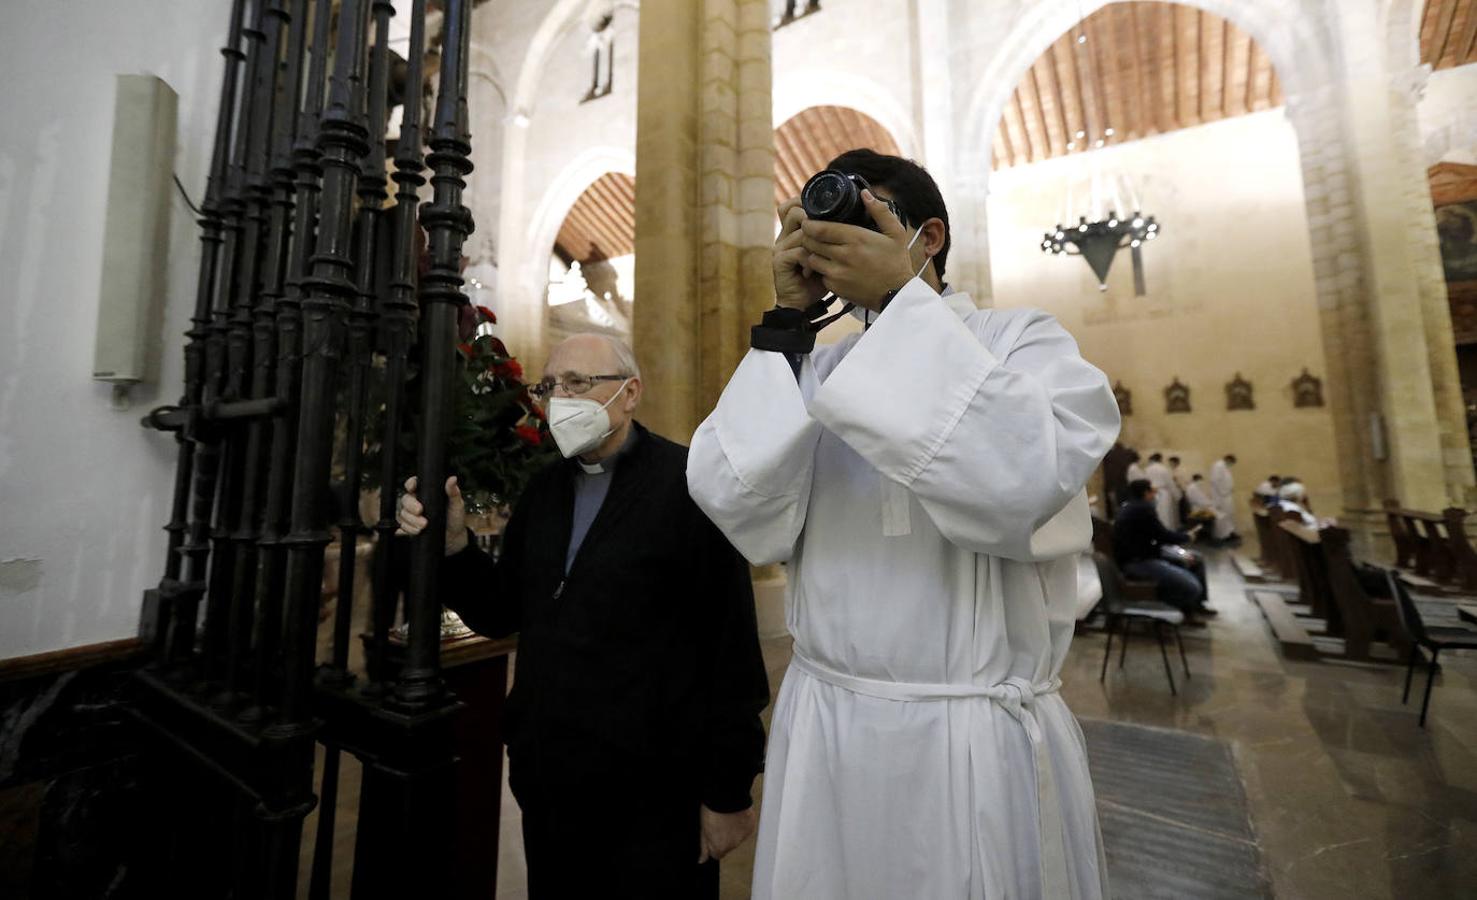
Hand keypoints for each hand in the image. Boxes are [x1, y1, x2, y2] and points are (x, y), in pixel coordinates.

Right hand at [396, 475, 467, 555]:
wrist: (454, 537)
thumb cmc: (455, 518)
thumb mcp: (457, 504)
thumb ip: (453, 492)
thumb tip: (453, 479)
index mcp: (427, 492)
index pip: (414, 484)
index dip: (410, 484)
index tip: (413, 488)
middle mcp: (417, 501)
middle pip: (405, 499)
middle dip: (411, 506)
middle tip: (420, 512)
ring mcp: (412, 514)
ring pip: (403, 513)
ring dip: (412, 520)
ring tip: (424, 525)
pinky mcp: (410, 526)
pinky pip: (403, 525)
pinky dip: (409, 528)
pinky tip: (418, 531)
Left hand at [697, 804, 755, 863]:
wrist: (727, 796)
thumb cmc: (712, 811)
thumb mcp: (703, 830)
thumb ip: (704, 847)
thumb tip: (702, 860)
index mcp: (720, 848)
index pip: (716, 854)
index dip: (713, 844)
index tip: (712, 835)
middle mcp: (733, 845)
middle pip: (727, 846)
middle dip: (724, 838)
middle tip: (719, 824)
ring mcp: (743, 836)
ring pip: (737, 838)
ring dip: (733, 831)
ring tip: (728, 818)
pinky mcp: (750, 827)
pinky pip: (745, 829)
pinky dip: (741, 825)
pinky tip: (736, 816)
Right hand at [772, 197, 828, 309]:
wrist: (801, 303)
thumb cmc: (816, 279)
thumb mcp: (826, 255)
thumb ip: (830, 238)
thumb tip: (852, 219)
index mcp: (792, 231)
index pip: (791, 206)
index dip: (806, 203)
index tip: (828, 212)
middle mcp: (783, 236)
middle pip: (793, 211)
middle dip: (813, 220)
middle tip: (829, 235)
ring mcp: (780, 248)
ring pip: (801, 232)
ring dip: (817, 244)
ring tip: (825, 258)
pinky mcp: (779, 261)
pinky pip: (799, 251)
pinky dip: (811, 260)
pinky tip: (815, 271)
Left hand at [799, 189, 915, 310]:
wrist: (896, 295)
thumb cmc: (896, 262)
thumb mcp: (895, 233)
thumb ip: (880, 211)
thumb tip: (865, 193)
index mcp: (856, 238)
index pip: (820, 228)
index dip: (809, 224)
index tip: (808, 220)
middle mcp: (844, 255)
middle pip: (811, 242)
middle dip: (808, 236)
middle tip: (811, 234)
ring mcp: (837, 273)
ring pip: (811, 258)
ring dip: (812, 253)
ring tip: (819, 249)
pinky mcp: (835, 287)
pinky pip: (819, 274)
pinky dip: (821, 270)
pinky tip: (829, 265)